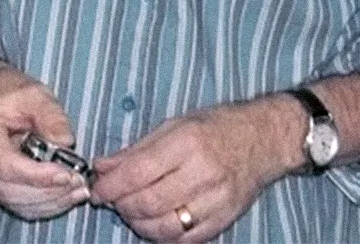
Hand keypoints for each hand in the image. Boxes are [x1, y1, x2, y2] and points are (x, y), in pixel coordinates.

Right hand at [0, 64, 91, 220]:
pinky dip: (43, 206)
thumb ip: (51, 116)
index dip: (38, 176)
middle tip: (80, 185)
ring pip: (14, 203)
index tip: (67, 174)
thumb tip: (66, 142)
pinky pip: (17, 205)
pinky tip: (65, 197)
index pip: (6, 165)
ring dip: (49, 203)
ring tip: (78, 193)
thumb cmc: (11, 93)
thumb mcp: (35, 93)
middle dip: (49, 192)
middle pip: (11, 191)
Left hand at [91, 97, 297, 242]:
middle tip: (115, 200)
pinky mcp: (224, 219)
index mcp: (187, 143)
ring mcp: (216, 200)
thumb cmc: (216, 128)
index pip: (138, 172)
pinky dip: (164, 237)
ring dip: (140, 224)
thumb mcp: (174, 126)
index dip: (111, 186)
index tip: (97, 191)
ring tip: (134, 212)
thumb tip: (102, 167)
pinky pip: (187, 239)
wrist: (262, 139)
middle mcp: (203, 173)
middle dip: (123, 206)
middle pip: (149, 203)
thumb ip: (136, 150)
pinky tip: (157, 223)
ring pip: (166, 227)